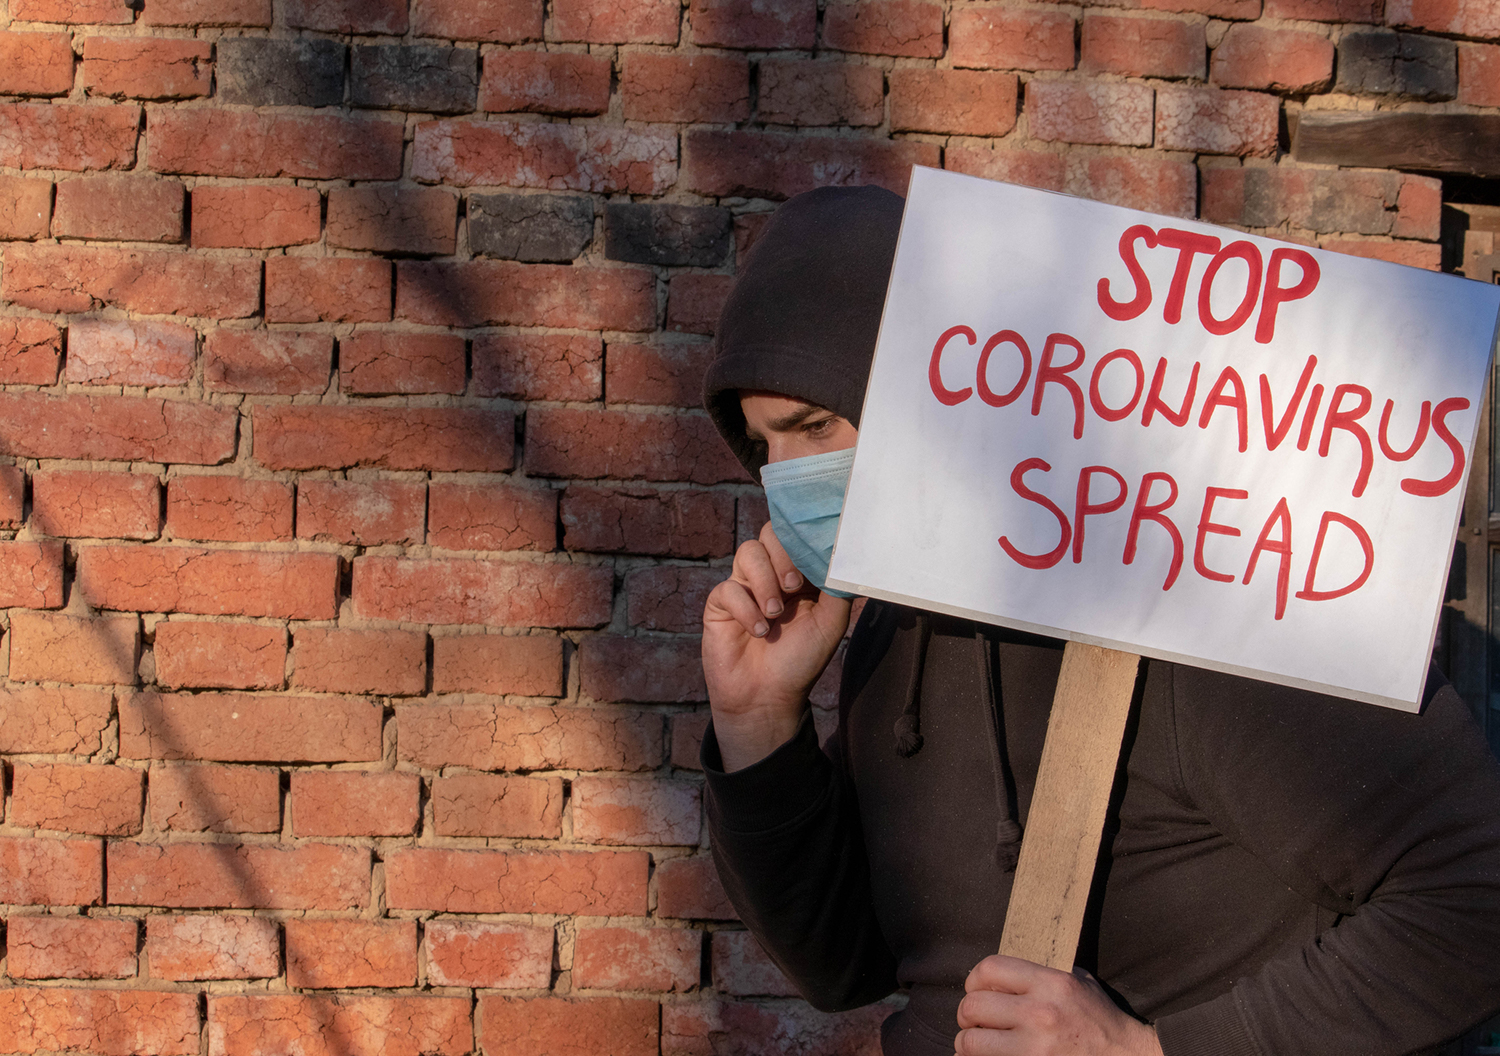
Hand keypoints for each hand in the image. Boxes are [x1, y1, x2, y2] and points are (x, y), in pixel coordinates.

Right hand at [702, 521, 850, 771]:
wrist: (767, 698)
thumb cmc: (801, 660)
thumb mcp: (830, 623)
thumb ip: (838, 587)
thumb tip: (850, 555)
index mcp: (800, 573)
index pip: (799, 536)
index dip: (805, 538)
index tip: (816, 554)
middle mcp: (771, 574)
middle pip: (770, 533)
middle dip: (784, 555)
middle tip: (794, 586)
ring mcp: (745, 586)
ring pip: (748, 552)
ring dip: (765, 581)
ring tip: (775, 613)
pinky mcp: (721, 603)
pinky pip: (728, 588)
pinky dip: (746, 609)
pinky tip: (759, 631)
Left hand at [955, 955, 1162, 1055]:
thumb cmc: (1099, 1018)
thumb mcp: (1077, 982)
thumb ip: (1039, 973)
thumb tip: (998, 975)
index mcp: (1051, 983)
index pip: (989, 969)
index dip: (974, 979)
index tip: (975, 989)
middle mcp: (1040, 1013)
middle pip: (974, 1005)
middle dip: (966, 1013)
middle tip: (972, 1019)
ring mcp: (1035, 1047)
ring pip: (971, 1041)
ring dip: (967, 1042)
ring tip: (973, 1042)